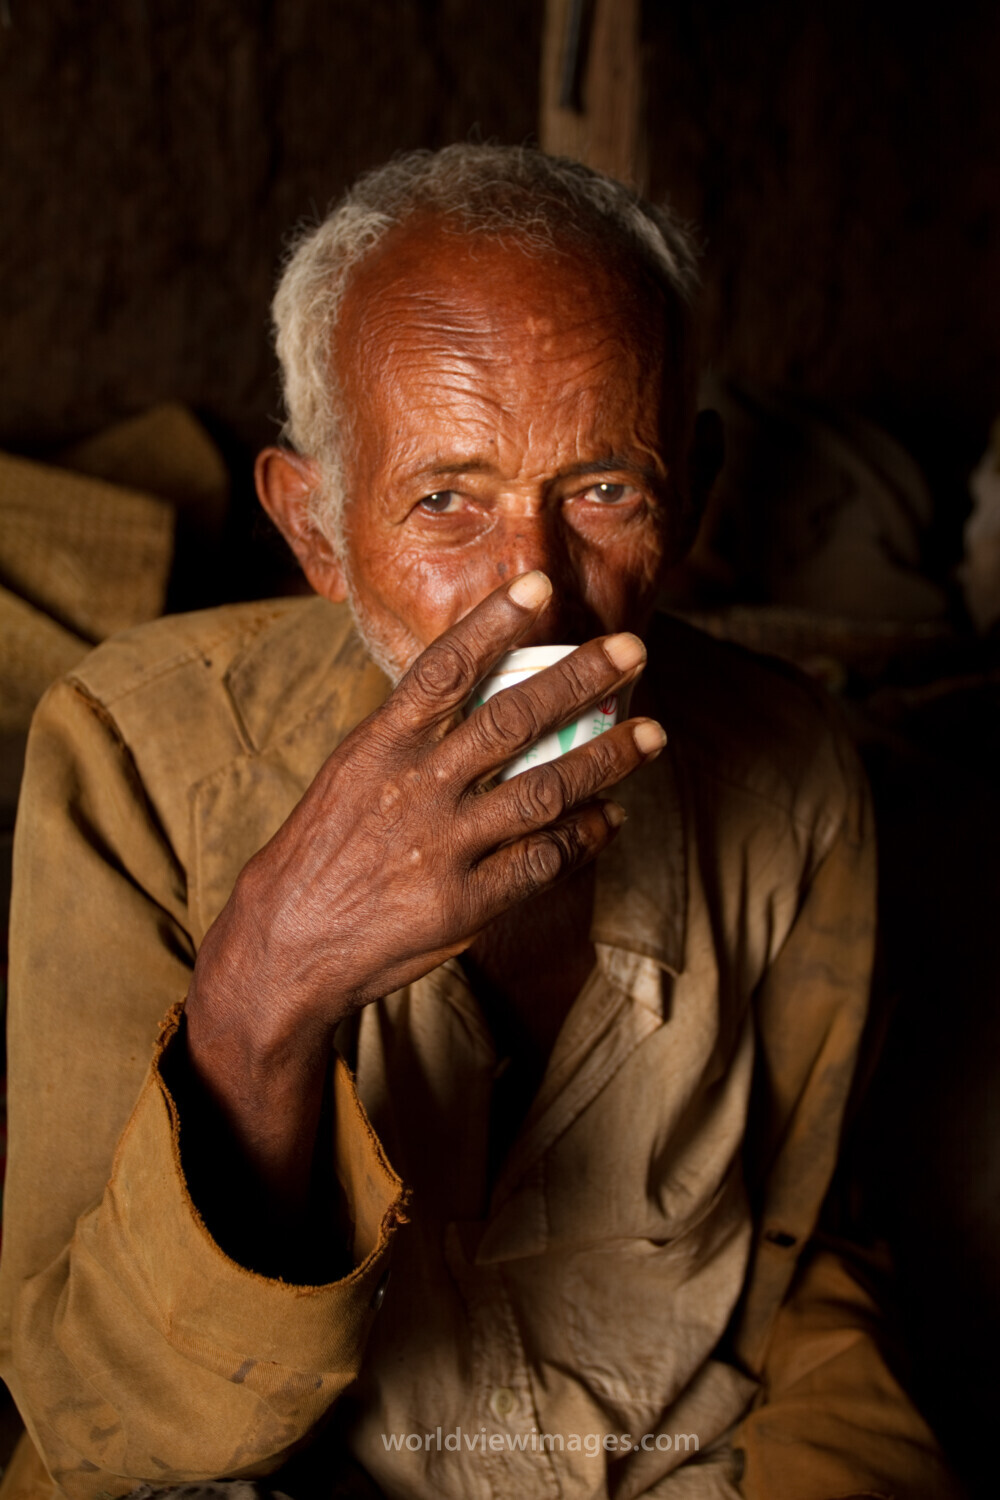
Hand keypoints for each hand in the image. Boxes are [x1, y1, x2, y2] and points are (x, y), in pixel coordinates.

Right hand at [182, 571, 664, 1218]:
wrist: (287, 941)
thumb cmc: (325, 848)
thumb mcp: (353, 772)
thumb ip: (413, 735)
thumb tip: (481, 690)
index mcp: (381, 746)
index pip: (444, 670)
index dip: (494, 623)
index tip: (541, 584)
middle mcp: (416, 788)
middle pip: (512, 720)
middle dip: (581, 679)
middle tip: (633, 648)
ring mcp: (444, 847)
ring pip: (545, 790)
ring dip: (607, 758)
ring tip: (652, 733)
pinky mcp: (465, 903)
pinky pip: (543, 861)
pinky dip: (584, 836)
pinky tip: (610, 817)